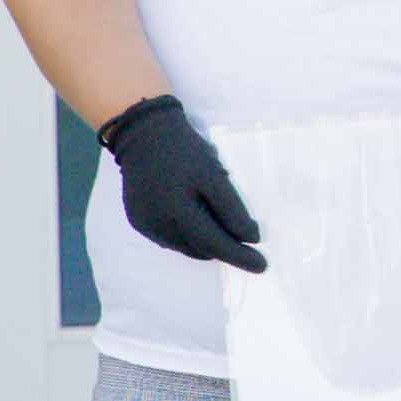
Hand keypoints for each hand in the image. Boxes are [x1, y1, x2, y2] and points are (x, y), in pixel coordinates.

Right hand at [98, 94, 263, 271]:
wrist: (144, 134)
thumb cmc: (184, 151)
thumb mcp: (214, 175)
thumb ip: (231, 209)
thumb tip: (250, 238)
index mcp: (178, 212)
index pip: (215, 244)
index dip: (240, 256)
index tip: (262, 266)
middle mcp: (158, 225)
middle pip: (200, 249)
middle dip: (224, 247)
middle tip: (244, 239)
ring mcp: (146, 225)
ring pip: (185, 247)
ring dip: (204, 241)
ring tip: (216, 220)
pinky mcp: (138, 221)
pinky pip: (169, 238)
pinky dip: (186, 234)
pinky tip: (193, 216)